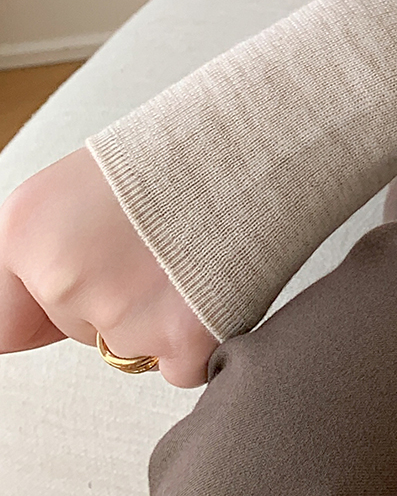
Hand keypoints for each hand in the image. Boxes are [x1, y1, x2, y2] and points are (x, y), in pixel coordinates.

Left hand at [0, 147, 217, 386]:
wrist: (271, 130)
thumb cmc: (190, 146)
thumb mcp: (88, 181)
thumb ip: (50, 251)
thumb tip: (20, 329)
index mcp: (26, 228)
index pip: (2, 323)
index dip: (49, 311)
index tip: (79, 294)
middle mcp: (62, 275)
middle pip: (79, 331)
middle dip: (118, 301)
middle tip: (165, 237)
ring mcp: (121, 313)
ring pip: (132, 347)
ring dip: (166, 314)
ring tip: (199, 246)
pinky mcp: (183, 339)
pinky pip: (182, 366)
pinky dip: (206, 332)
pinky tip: (223, 272)